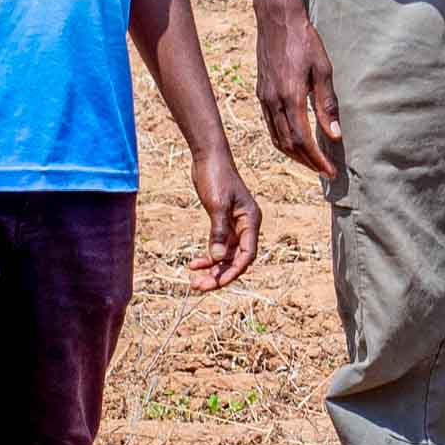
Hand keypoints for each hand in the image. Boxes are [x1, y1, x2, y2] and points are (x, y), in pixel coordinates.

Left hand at [187, 141, 262, 289]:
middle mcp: (246, 225)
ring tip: (194, 280)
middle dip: (220, 275)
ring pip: (226, 256)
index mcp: (251, 220)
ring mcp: (235, 225)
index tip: (217, 283)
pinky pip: (218, 246)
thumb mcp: (216, 204)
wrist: (208, 157)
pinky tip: (193, 264)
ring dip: (212, 269)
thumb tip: (217, 259)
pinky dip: (208, 257)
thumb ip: (218, 232)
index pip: (247, 254)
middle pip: (236, 259)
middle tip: (199, 286)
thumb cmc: (216, 177)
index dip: (234, 271)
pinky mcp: (222, 222)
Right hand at [255, 0, 342, 181]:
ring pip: (276, 138)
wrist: (276, 20)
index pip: (302, 140)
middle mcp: (273, 102)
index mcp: (290, 97)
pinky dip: (282, 140)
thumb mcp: (323, 70)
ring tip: (311, 161)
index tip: (330, 171)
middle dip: (307, 162)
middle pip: (288, 144)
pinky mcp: (261, 93)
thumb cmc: (304, 41)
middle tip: (324, 171)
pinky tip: (294, 141)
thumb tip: (334, 135)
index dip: (316, 160)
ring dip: (294, 154)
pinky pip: (270, 126)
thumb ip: (327, 104)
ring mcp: (264, 98)